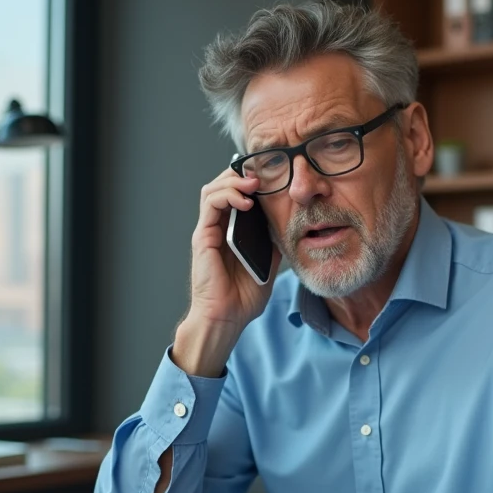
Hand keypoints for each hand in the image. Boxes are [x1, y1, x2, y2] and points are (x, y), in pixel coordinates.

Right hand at [174, 169, 280, 376]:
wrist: (228, 317)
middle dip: (240, 174)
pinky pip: (210, 204)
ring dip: (233, 180)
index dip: (248, 180)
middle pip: (221, 185)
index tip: (270, 176)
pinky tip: (245, 200)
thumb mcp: (268, 262)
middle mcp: (217, 228)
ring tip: (253, 183)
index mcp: (230, 232)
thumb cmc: (244, 296)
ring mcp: (208, 231)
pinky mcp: (202, 237)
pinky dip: (226, 195)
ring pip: (212, 189)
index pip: (235, 194)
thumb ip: (273, 241)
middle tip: (262, 174)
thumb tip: (291, 222)